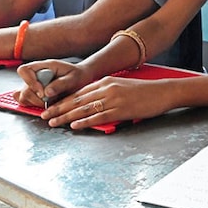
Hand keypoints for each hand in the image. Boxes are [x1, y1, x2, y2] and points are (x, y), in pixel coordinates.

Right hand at [14, 60, 93, 106]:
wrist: (81, 78)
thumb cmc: (77, 75)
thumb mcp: (73, 78)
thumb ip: (60, 84)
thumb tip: (46, 93)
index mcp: (43, 66)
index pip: (24, 70)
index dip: (30, 82)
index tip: (42, 92)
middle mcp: (35, 75)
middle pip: (24, 88)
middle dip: (36, 98)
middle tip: (50, 100)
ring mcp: (33, 85)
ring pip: (23, 97)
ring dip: (35, 103)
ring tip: (50, 102)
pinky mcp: (34, 94)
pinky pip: (25, 101)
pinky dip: (33, 105)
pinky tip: (46, 104)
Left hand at [34, 77, 172, 128]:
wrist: (163, 91)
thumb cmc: (145, 91)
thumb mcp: (122, 86)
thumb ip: (107, 91)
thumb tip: (93, 101)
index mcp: (106, 81)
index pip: (79, 92)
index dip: (63, 100)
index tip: (50, 106)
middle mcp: (107, 88)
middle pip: (77, 100)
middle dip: (58, 108)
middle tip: (44, 115)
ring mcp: (114, 99)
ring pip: (84, 108)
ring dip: (66, 116)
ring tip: (53, 122)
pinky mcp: (121, 110)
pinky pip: (99, 116)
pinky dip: (85, 121)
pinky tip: (74, 125)